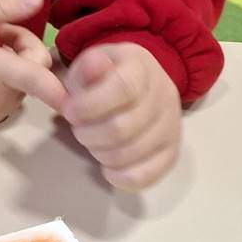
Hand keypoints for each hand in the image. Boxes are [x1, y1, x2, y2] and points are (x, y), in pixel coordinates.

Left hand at [60, 43, 180, 188]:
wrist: (139, 85)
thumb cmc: (105, 76)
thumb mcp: (90, 63)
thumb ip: (86, 68)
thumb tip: (93, 66)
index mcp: (142, 67)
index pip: (123, 88)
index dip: (90, 105)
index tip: (69, 112)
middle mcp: (164, 95)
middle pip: (123, 127)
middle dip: (88, 133)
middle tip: (78, 129)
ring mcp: (172, 125)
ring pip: (132, 153)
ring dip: (100, 153)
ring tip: (91, 141)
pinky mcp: (171, 152)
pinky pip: (146, 176)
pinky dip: (120, 177)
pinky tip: (106, 167)